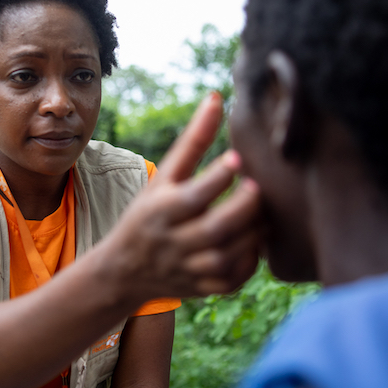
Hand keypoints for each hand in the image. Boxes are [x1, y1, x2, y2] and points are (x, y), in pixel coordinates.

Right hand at [99, 92, 262, 302]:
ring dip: (253, 234)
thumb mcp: (164, 176)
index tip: (238, 158)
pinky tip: (255, 240)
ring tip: (263, 212)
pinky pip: (233, 280)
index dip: (219, 177)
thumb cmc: (148, 212)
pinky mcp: (201, 289)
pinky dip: (250, 263)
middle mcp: (173, 243)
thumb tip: (218, 97)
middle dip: (244, 207)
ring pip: (228, 257)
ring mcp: (188, 270)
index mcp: (161, 210)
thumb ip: (193, 140)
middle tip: (259, 187)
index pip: (194, 196)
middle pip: (216, 230)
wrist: (124, 269)